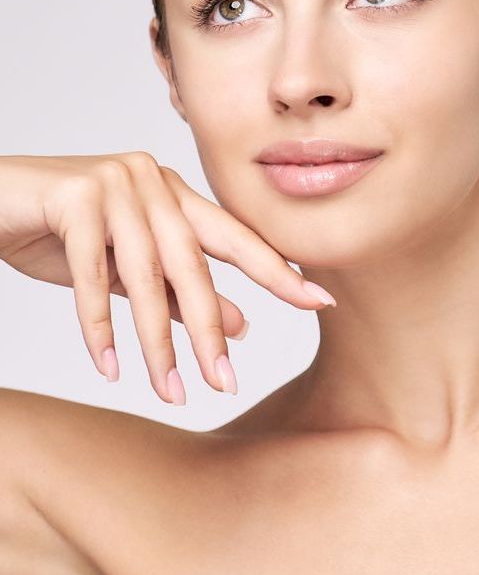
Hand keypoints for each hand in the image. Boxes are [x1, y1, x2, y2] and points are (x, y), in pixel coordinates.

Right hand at [0, 152, 335, 404]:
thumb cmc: (62, 232)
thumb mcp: (130, 271)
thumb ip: (182, 293)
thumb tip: (243, 327)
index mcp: (176, 194)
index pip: (235, 238)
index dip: (278, 271)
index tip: (320, 301)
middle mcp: (153, 182)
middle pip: (193, 266)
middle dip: (210, 331)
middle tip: (226, 382)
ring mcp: (115, 184)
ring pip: (144, 279)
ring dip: (156, 344)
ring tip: (172, 392)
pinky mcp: (76, 196)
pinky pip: (92, 276)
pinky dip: (99, 328)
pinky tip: (111, 369)